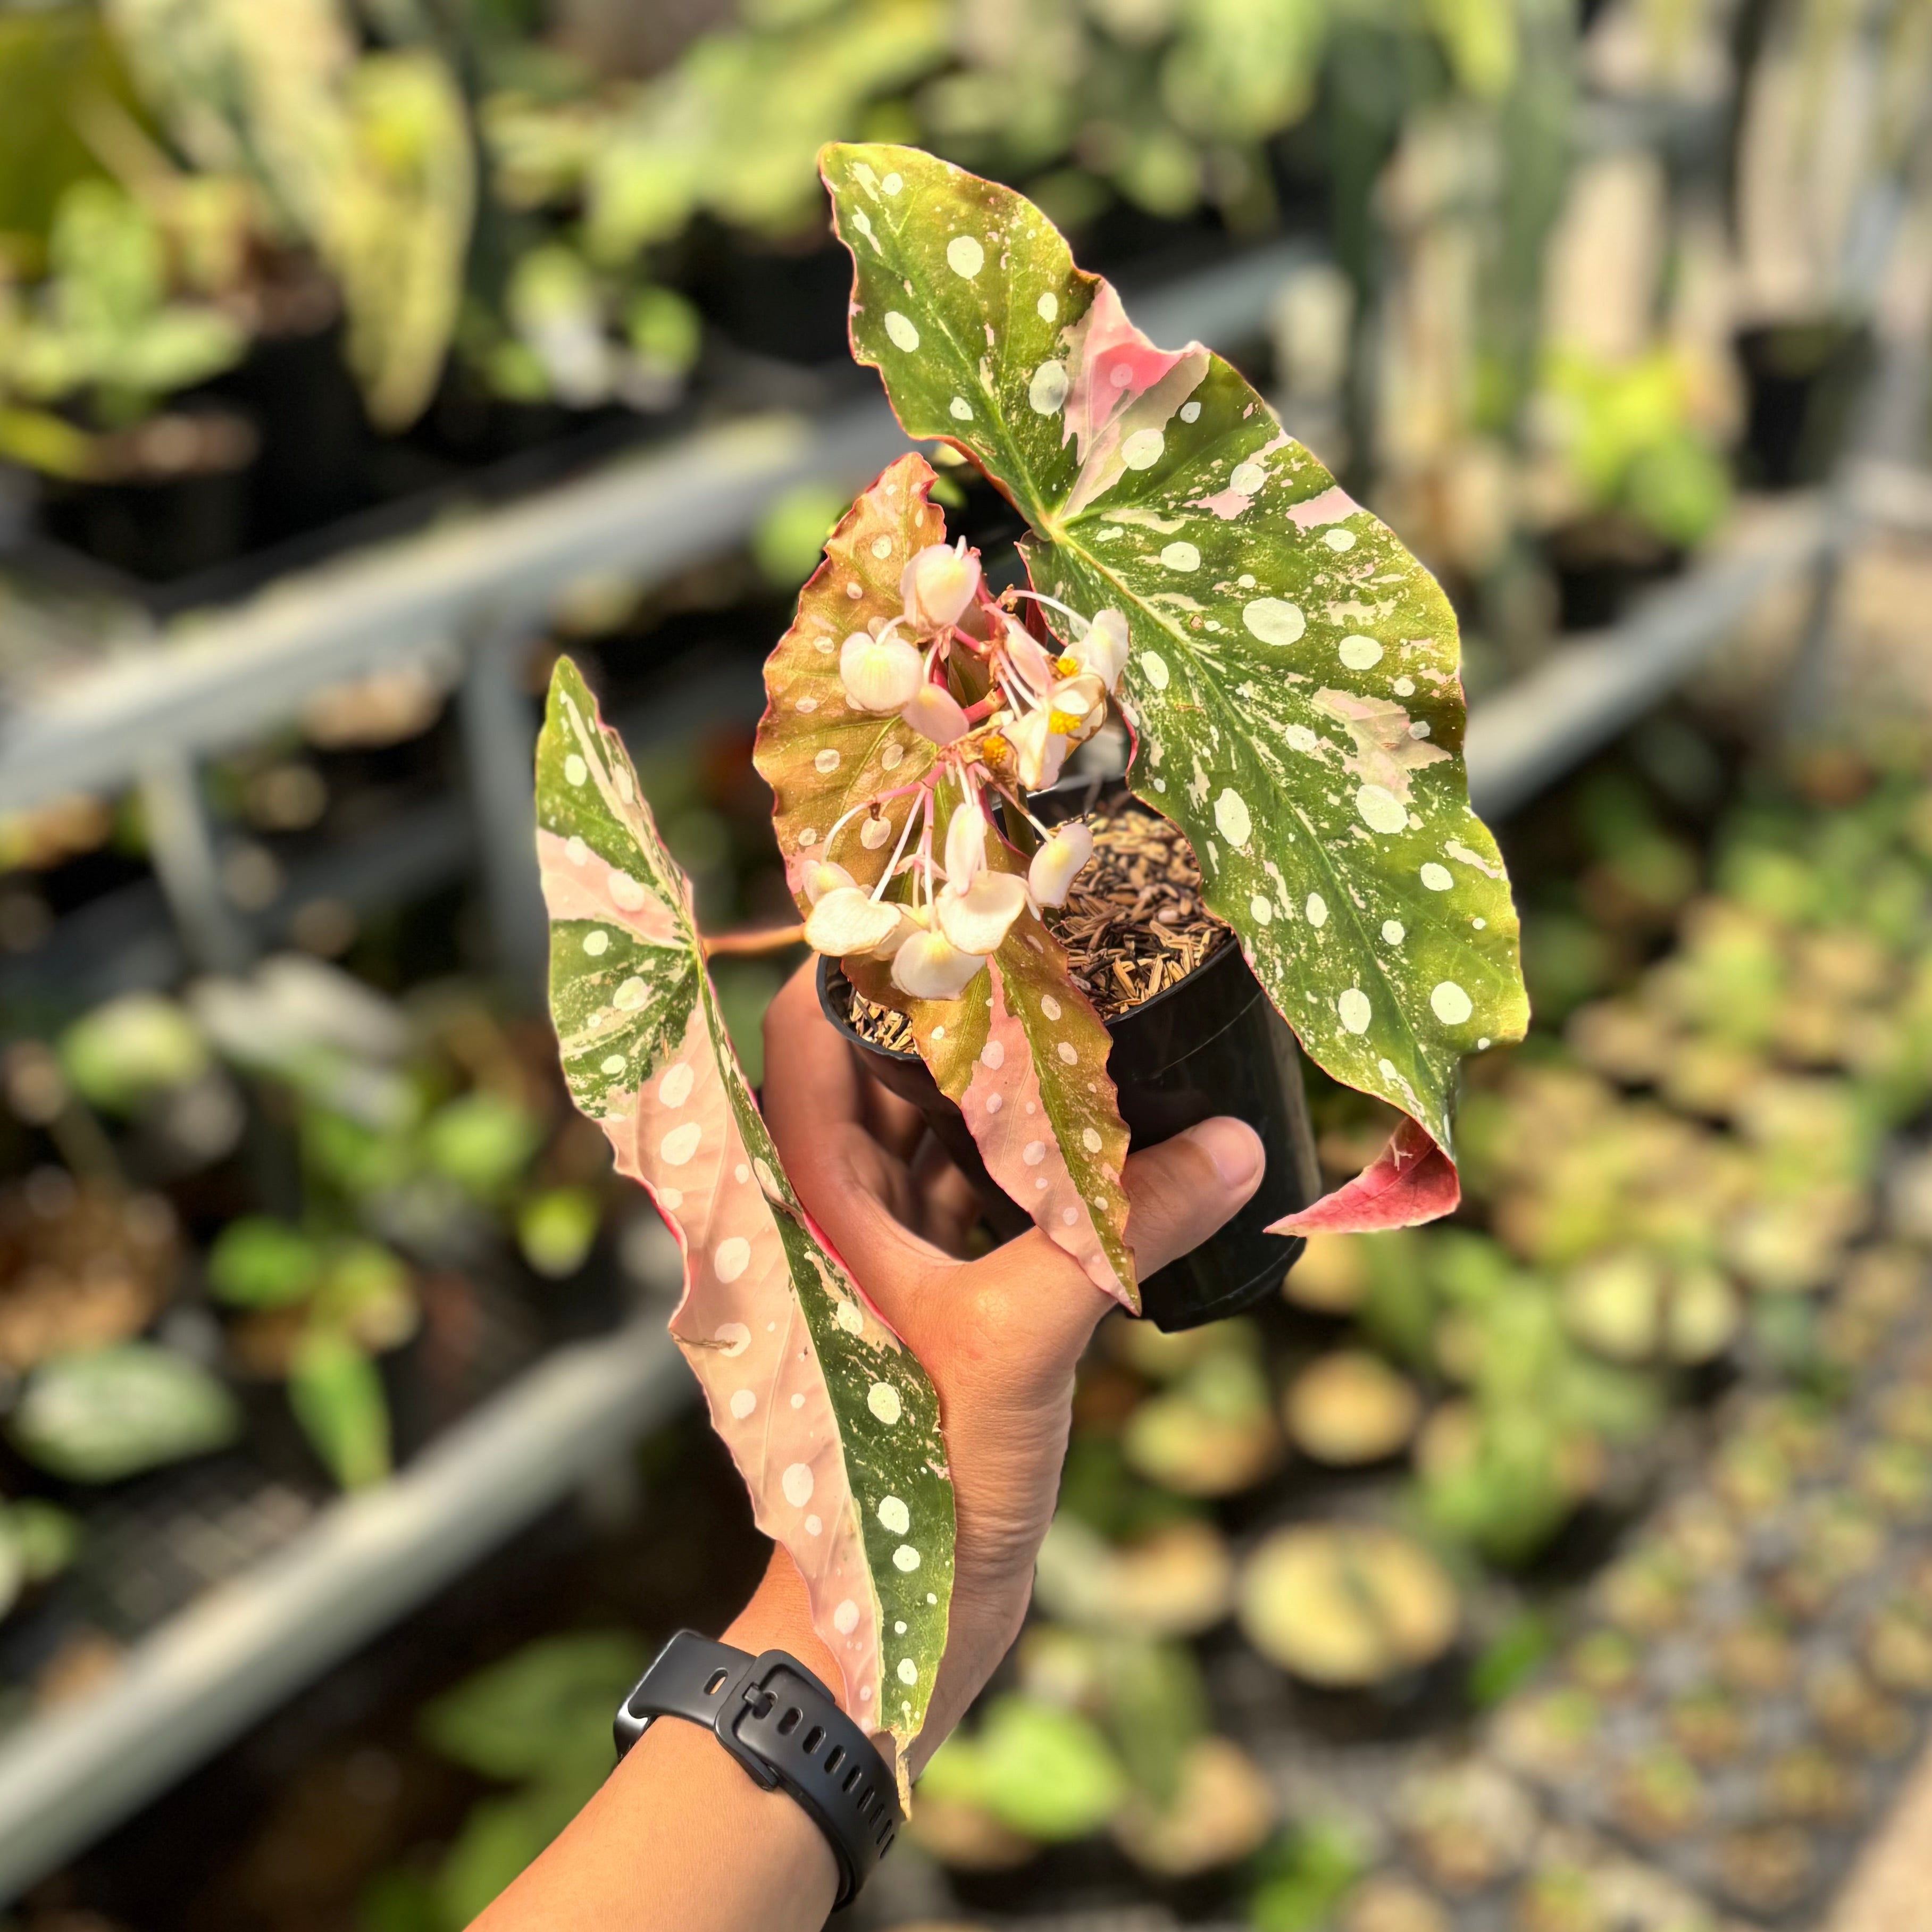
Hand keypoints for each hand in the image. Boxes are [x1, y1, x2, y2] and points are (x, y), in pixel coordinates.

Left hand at [758, 960, 1263, 1770]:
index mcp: (809, 1200)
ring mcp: (889, 1255)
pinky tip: (1106, 1139)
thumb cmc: (909, 1491)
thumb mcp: (1014, 1344)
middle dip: (962, 1013)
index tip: (953, 902)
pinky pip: (984, 1198)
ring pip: (939, 1134)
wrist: (898, 1625)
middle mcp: (837, 1211)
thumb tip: (1228, 1147)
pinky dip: (1035, 1164)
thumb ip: (1112, 1238)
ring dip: (1006, 1089)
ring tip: (1092, 1023)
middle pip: (885, 1069)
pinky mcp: (942, 1299)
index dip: (862, 959)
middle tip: (1056, 951)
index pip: (807, 1034)